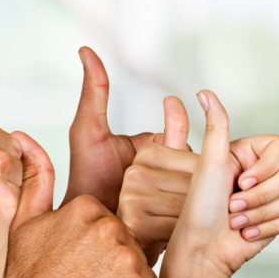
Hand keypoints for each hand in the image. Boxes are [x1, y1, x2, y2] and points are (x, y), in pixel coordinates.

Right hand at [0, 143, 167, 277]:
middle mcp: (111, 230)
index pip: (114, 230)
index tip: (77, 272)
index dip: (99, 256)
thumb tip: (22, 140)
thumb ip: (33, 184)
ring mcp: (128, 262)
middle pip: (133, 252)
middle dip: (117, 276)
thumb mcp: (22, 229)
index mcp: (87, 210)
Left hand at [63, 47, 188, 211]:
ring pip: (193, 184)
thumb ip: (95, 92)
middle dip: (179, 156)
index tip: (170, 101)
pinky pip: (189, 209)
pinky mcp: (176, 224)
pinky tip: (179, 209)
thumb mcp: (89, 131)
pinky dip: (185, 206)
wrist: (86, 228)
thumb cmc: (85, 179)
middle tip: (161, 160)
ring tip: (162, 188)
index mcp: (153, 154)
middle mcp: (167, 176)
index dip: (176, 121)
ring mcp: (174, 200)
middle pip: (188, 160)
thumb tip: (85, 49)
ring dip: (182, 184)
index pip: (177, 137)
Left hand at [118, 100, 278, 266]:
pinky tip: (247, 233)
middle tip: (231, 206)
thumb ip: (215, 124)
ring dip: (261, 214)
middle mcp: (262, 172)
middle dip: (259, 197)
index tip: (240, 181)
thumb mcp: (208, 162)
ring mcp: (272, 196)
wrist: (202, 250)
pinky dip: (268, 228)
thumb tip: (204, 92)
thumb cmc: (200, 208)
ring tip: (235, 221)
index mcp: (249, 154)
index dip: (266, 168)